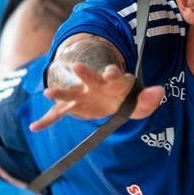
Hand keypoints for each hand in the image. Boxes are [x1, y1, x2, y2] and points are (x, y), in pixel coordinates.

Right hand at [29, 62, 163, 131]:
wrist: (114, 99)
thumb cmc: (128, 99)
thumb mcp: (141, 102)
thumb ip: (149, 99)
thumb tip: (159, 91)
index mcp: (113, 82)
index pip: (113, 75)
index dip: (112, 72)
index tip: (110, 71)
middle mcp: (95, 85)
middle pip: (89, 78)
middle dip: (84, 73)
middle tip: (78, 67)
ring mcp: (83, 95)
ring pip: (70, 93)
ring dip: (60, 92)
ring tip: (47, 93)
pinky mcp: (74, 106)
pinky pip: (58, 114)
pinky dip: (47, 120)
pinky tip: (34, 127)